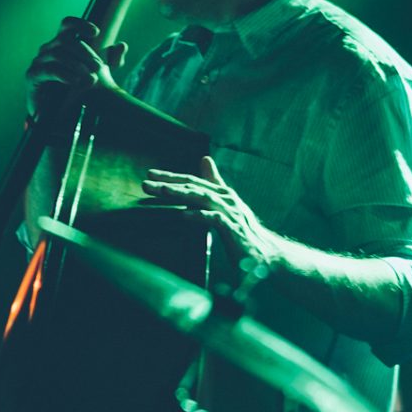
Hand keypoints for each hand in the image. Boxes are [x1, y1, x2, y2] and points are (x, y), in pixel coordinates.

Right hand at [25, 17, 125, 120]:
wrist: (56, 113)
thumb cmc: (76, 88)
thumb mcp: (98, 74)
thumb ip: (111, 61)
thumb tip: (123, 45)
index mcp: (62, 44)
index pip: (67, 25)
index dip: (79, 25)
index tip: (96, 32)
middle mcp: (48, 49)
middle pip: (65, 40)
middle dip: (85, 52)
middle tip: (99, 67)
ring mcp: (39, 61)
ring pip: (57, 54)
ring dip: (77, 65)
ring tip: (91, 79)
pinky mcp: (32, 75)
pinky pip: (48, 70)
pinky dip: (64, 74)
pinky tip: (76, 82)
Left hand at [142, 155, 280, 270]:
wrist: (265, 253)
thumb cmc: (242, 229)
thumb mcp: (227, 203)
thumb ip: (214, 182)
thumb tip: (204, 158)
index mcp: (222, 192)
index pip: (193, 180)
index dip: (172, 176)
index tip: (150, 174)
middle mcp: (226, 198)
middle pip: (194, 186)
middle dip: (169, 183)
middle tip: (146, 183)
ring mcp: (230, 213)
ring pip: (202, 198)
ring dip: (180, 194)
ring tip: (162, 191)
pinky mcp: (234, 229)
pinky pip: (214, 220)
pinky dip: (199, 216)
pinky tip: (184, 216)